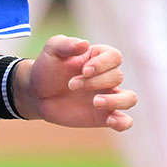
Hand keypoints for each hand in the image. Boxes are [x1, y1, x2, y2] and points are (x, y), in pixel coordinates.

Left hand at [17, 36, 136, 130]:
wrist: (37, 93)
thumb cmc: (47, 68)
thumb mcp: (52, 50)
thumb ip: (66, 44)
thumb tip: (84, 44)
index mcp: (98, 57)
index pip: (114, 57)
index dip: (102, 64)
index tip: (84, 70)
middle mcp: (106, 77)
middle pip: (117, 76)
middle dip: (94, 82)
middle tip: (71, 85)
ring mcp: (107, 97)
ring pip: (130, 99)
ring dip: (115, 101)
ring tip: (95, 102)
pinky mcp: (103, 117)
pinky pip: (124, 121)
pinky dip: (122, 122)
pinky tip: (109, 120)